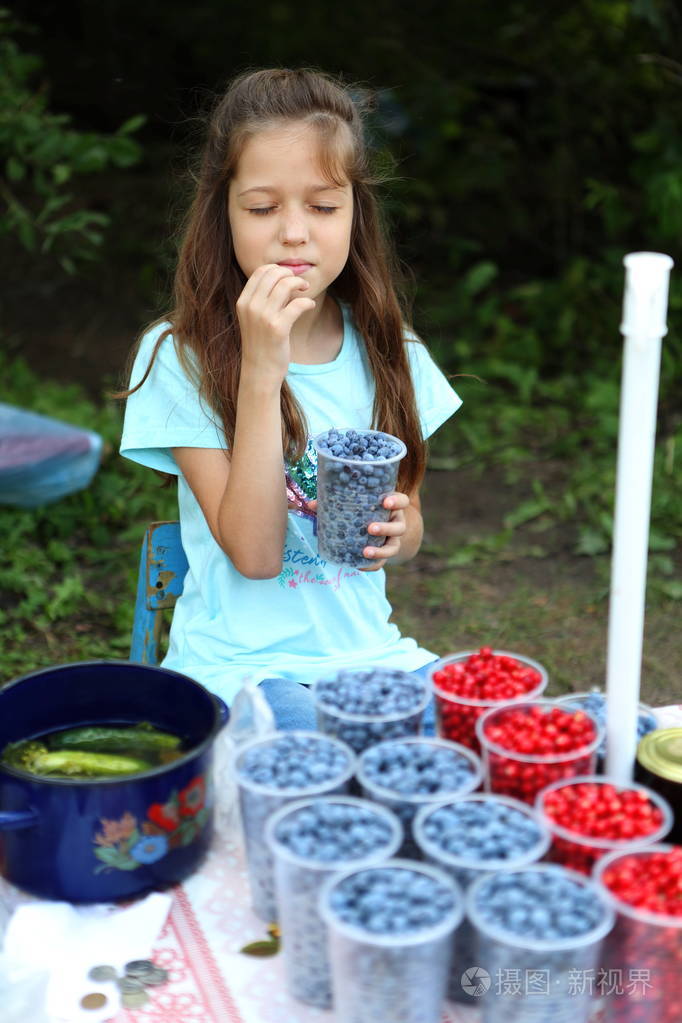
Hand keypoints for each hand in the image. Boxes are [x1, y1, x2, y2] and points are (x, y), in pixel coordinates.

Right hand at [236, 264, 315, 381]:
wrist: (259, 371)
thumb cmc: (261, 344)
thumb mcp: (254, 318)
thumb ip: (263, 300)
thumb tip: (283, 279)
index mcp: (243, 302)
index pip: (260, 272)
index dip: (278, 269)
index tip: (288, 277)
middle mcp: (251, 307)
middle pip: (274, 274)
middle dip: (290, 274)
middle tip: (300, 283)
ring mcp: (263, 317)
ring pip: (285, 285)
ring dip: (300, 284)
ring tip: (306, 291)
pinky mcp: (278, 328)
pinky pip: (297, 304)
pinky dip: (307, 302)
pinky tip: (310, 306)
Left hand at [305, 493, 408, 570]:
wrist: (376, 527)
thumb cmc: (362, 510)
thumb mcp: (354, 504)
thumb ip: (334, 503)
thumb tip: (311, 505)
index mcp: (390, 506)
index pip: (401, 501)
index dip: (396, 501)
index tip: (385, 502)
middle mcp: (395, 523)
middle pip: (399, 527)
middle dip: (386, 528)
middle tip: (371, 528)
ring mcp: (392, 540)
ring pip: (393, 547)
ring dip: (381, 550)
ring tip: (366, 551)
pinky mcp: (384, 553)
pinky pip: (382, 563)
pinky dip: (372, 565)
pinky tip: (359, 567)